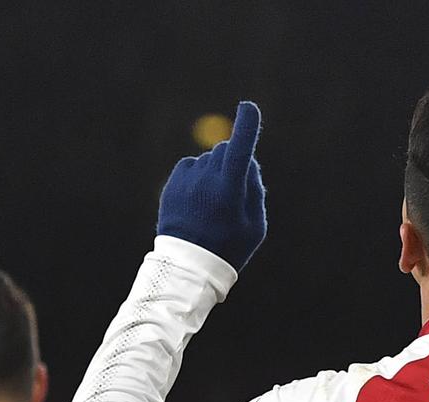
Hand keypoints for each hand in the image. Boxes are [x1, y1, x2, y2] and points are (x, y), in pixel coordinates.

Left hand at [157, 101, 266, 270]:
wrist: (188, 266)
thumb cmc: (230, 246)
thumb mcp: (255, 225)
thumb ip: (254, 188)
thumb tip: (247, 160)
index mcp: (230, 190)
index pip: (240, 149)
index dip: (247, 125)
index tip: (248, 108)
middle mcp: (206, 180)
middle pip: (225, 149)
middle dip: (233, 159)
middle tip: (234, 188)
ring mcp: (187, 181)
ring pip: (208, 159)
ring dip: (215, 171)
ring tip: (212, 204)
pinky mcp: (173, 184)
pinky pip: (190, 166)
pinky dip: (198, 176)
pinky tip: (198, 201)